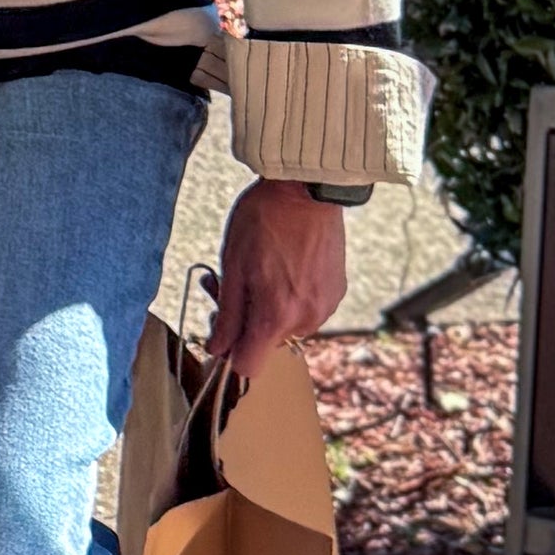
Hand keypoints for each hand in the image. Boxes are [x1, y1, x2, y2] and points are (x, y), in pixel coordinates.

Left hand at [206, 178, 344, 380]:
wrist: (307, 188)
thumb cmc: (263, 220)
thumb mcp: (233, 265)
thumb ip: (227, 314)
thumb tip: (217, 348)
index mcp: (276, 316)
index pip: (249, 366)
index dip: (229, 351)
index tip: (220, 327)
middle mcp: (306, 319)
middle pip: (266, 342)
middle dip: (243, 319)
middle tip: (223, 284)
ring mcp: (325, 306)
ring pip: (286, 325)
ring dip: (266, 306)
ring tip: (251, 269)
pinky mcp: (336, 291)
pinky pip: (305, 308)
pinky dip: (289, 296)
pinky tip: (279, 265)